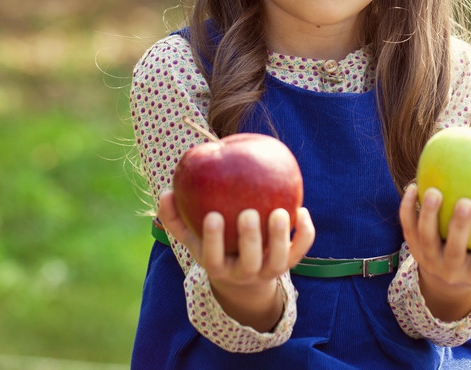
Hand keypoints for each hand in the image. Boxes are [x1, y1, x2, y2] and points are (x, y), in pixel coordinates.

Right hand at [157, 189, 314, 329]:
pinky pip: (300, 251)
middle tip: (249, 213)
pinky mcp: (289, 264)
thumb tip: (165, 192)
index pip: (213, 258)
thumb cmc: (214, 246)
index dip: (213, 240)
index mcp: (219, 267)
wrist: (244, 278)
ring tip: (280, 212)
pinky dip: (304, 234)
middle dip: (250, 240)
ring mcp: (268, 271)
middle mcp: (245, 273)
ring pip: (278, 261)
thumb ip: (176, 217)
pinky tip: (303, 210)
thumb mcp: (193, 237)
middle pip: (249, 263)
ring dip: (281, 238)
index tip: (212, 216)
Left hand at [399, 184, 470, 320]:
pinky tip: (413, 187)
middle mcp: (451, 270)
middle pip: (454, 250)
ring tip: (434, 191)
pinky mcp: (413, 249)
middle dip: (460, 227)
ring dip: (429, 215)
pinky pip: (408, 228)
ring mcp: (429, 260)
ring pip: (427, 238)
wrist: (445, 279)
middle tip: (467, 202)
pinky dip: (408, 209)